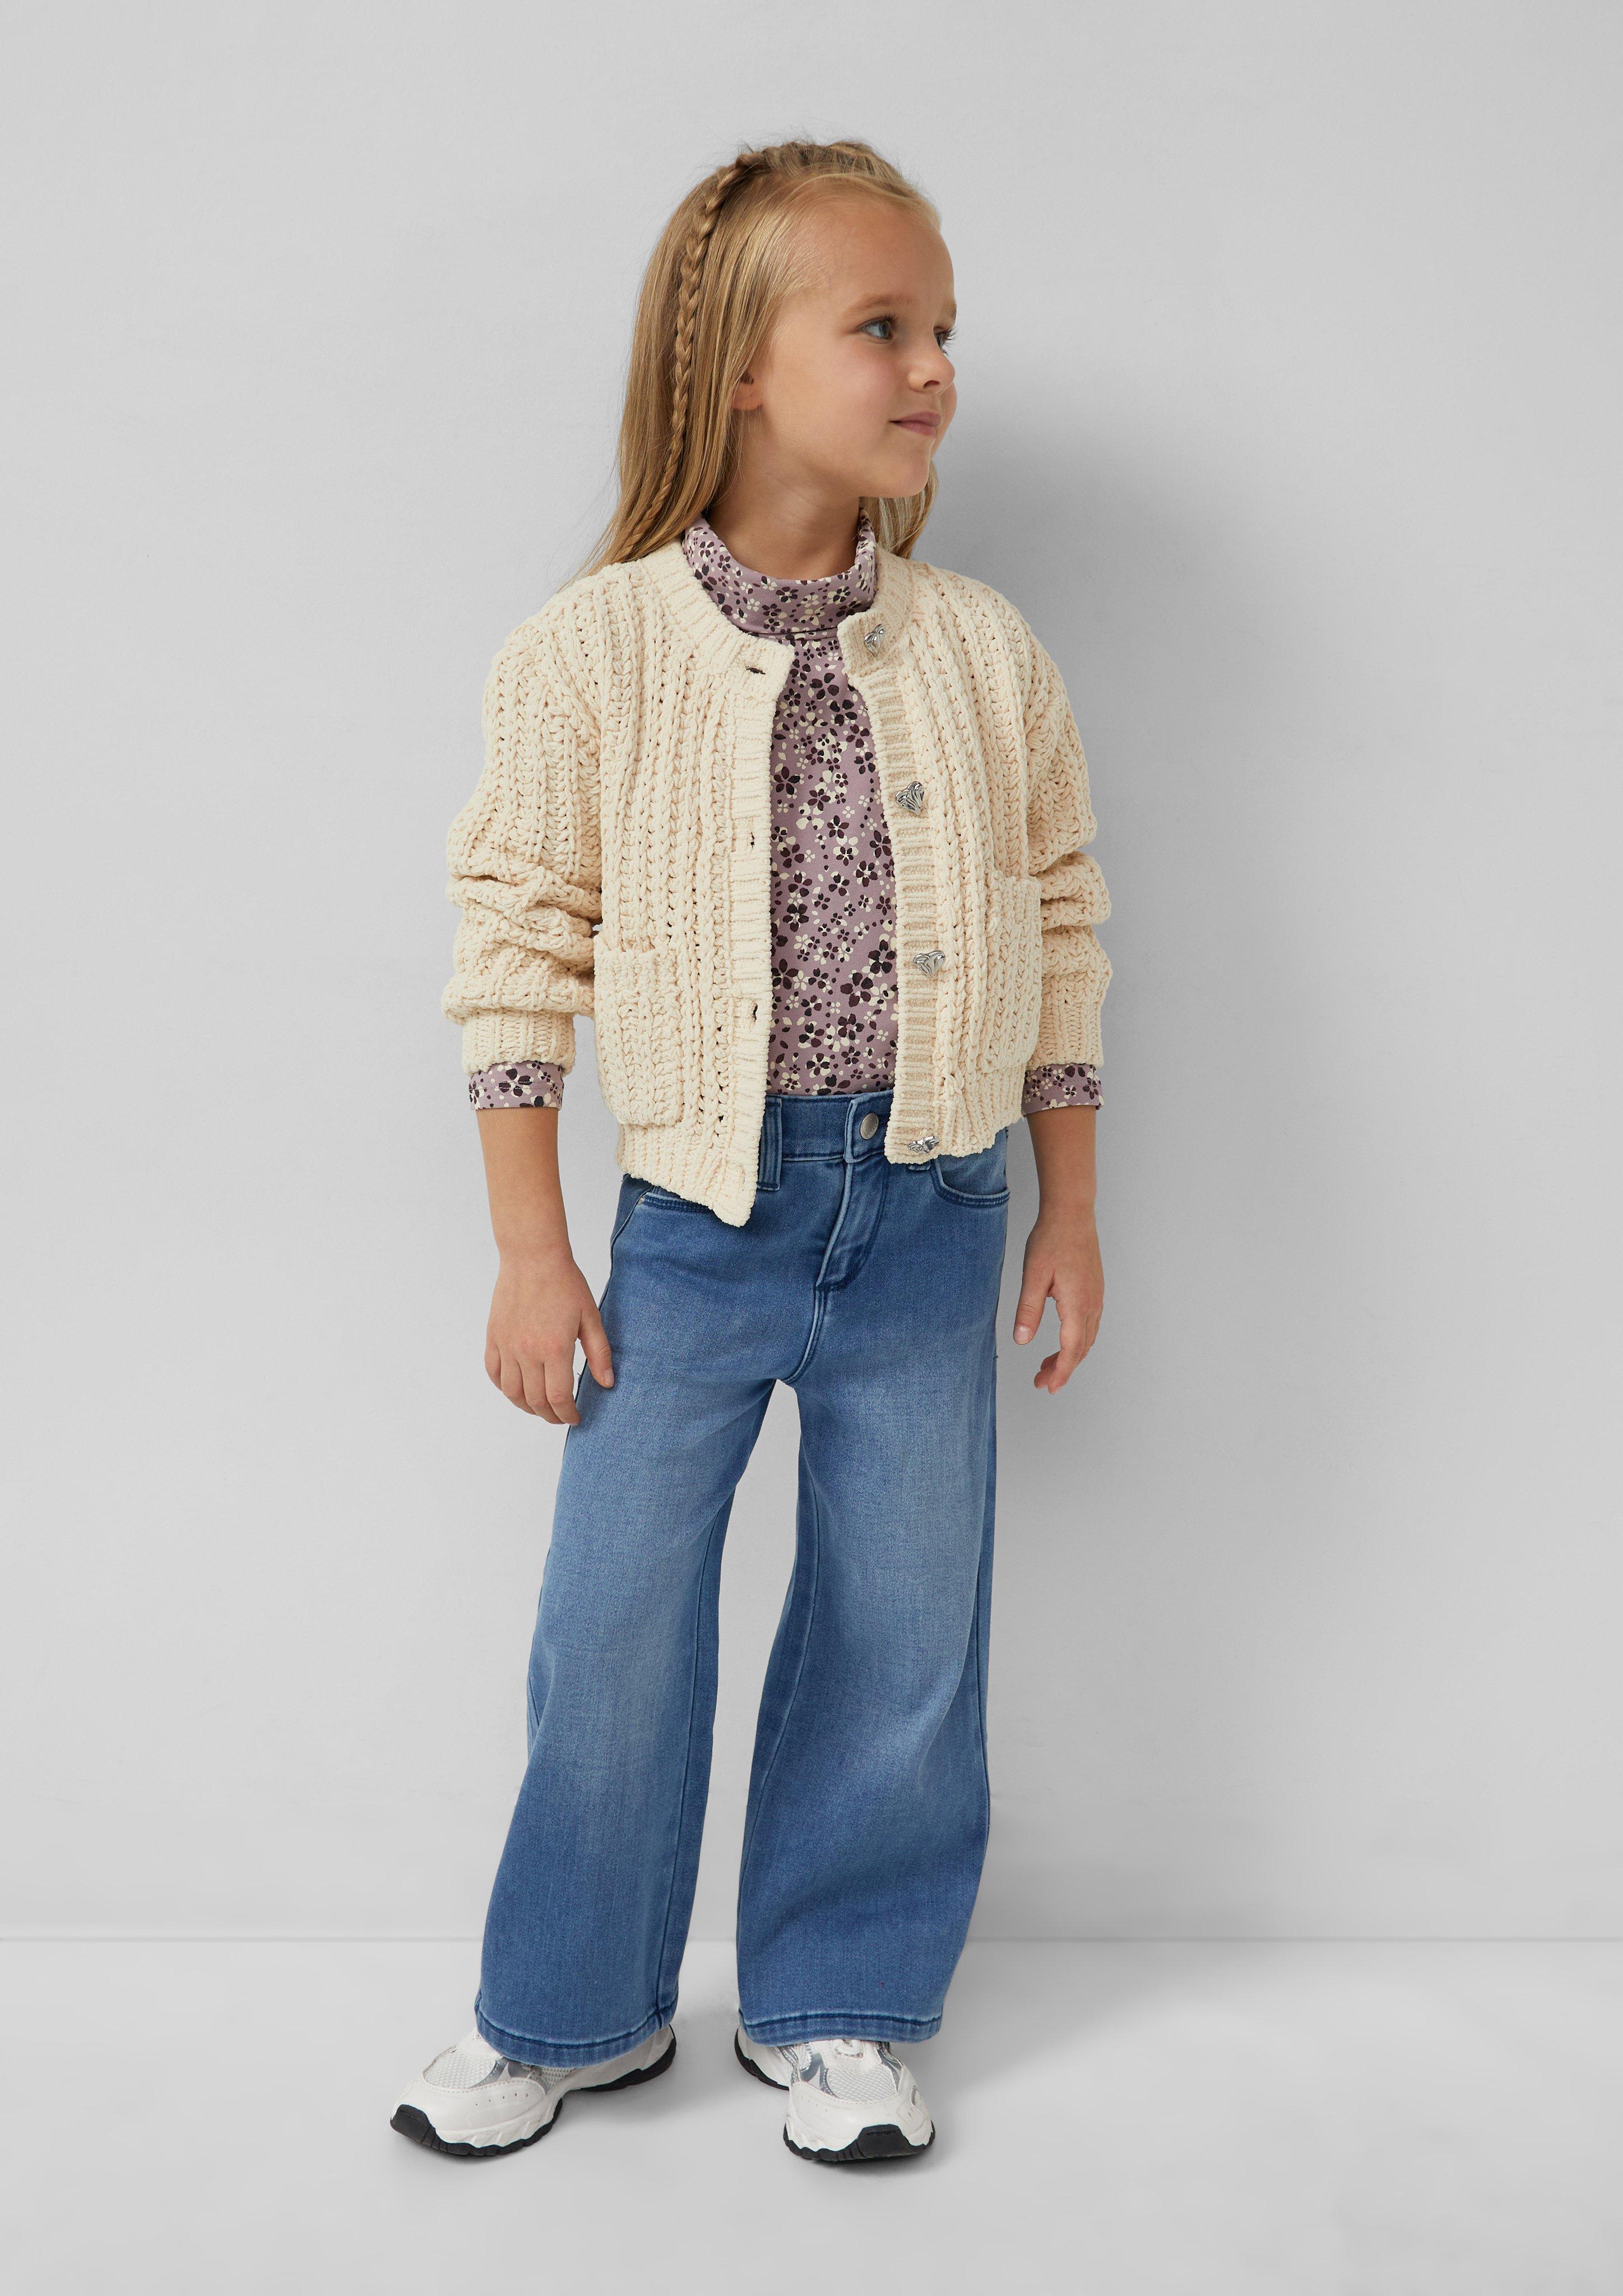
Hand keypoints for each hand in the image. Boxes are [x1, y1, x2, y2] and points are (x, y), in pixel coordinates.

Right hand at [485, 1245, 612, 1424]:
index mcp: (555, 1348)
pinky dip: (503, 1387)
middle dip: (550, 1415)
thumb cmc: (564, 1283)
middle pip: (535, 1400)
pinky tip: (515, 1388)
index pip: (559, 1397)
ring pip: (511, 1392)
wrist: (532, 1257)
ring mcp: (507, 1345)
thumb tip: (607, 1383)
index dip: (567, 1414)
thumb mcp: (590, 1317)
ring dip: (526, 1406)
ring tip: (540, 1408)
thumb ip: (599, 1353)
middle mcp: (527, 1352)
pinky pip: (493, 1372)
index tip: (575, 1417)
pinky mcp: (493, 1337)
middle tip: (560, 1416)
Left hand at [1013, 1206, 1102, 1393]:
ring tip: (1047, 1366)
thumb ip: (1028, 1310)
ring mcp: (1096, 1298)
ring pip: (1087, 1339)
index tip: (1049, 1388)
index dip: (1060, 1372)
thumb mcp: (1033, 1275)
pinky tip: (1062, 1341)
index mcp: (1077, 1304)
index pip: (1071, 1349)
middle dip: (1062, 1369)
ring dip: (1069, 1356)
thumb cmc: (1052, 1240)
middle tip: (1041, 1382)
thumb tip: (1021, 1340)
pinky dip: (1076, 1341)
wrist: (1072, 1214)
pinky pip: (1089, 1325)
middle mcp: (1092, 1305)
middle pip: (1081, 1349)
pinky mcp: (1095, 1291)